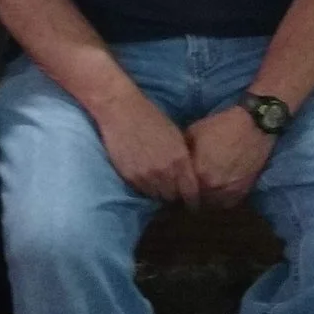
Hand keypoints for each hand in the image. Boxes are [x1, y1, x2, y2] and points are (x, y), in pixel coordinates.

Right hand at [92, 89, 200, 205]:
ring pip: (157, 197)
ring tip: (159, 186)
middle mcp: (164, 172)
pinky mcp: (130, 177)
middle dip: (175, 197)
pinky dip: (146, 189)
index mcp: (179, 160)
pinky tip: (146, 180)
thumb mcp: (175, 136)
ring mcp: (146, 176)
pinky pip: (142, 191)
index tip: (192, 202)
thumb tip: (190, 177)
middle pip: (173, 198)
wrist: (121, 111)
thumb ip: (183, 159)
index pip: (191, 192)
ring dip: (160, 194)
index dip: (192, 200)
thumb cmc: (151, 118)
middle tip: (174, 194)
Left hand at [185, 106, 277, 208]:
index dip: (178, 189)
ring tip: (205, 193)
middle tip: (190, 190)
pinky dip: (222, 200)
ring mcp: (229, 191)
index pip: (182, 191)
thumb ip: (183, 151)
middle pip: (196, 201)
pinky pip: (228, 204)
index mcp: (198, 172)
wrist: (254, 126)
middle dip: (192, 196)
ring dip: (207, 200)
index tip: (177, 187)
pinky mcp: (243, 192)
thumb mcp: (194, 132)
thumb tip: (175, 162)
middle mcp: (213, 186)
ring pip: (212, 205)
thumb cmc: (223, 126)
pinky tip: (219, 192)